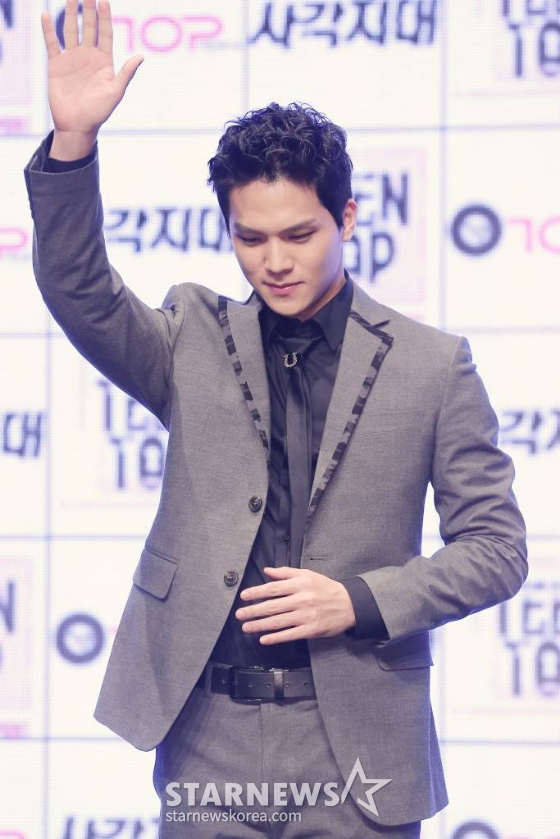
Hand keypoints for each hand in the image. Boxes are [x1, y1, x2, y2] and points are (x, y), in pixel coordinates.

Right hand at [42, 0, 143, 157]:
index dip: (105, 16)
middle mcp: (88, 56)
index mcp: (104, 61)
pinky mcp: (56, 65)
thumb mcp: (116, 92)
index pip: (105, 33)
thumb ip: (127, 73)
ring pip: (70, 30)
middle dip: (88, 9)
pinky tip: (46, 15)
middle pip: (88, 27)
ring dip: (70, 13)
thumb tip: (141, 56)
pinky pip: (51, 43)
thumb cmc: (99, 112)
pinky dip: (48, 29)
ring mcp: (72, 59)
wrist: (77, 125)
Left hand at [235, 566, 355, 643]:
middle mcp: (301, 600)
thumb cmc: (326, 588)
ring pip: (278, 621)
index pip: (273, 588)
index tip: (243, 596)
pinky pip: (290, 634)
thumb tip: (267, 570)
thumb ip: (286, 573)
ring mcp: (306, 616)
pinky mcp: (311, 629)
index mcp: (300, 584)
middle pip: (272, 606)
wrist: (349, 604)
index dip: (257, 592)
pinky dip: (275, 638)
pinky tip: (264, 639)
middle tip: (239, 614)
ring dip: (260, 625)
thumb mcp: (307, 575)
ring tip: (247, 627)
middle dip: (253, 611)